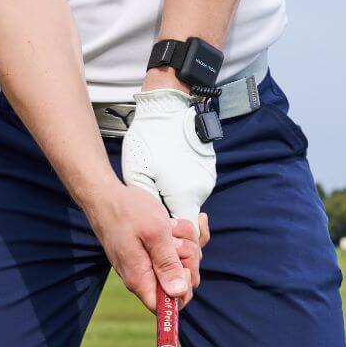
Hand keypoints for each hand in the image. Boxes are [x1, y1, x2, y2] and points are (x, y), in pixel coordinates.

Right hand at [85, 184, 195, 311]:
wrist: (107, 195)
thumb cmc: (128, 211)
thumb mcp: (154, 233)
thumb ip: (167, 264)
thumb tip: (178, 294)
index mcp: (140, 279)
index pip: (167, 307)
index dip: (183, 292)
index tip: (183, 266)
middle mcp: (145, 275)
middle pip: (181, 283)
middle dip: (189, 259)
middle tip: (175, 237)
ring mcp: (150, 263)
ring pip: (183, 263)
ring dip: (187, 242)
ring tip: (172, 224)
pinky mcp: (154, 251)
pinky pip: (180, 251)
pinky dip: (188, 235)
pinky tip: (192, 220)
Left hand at [121, 89, 216, 235]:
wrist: (168, 106)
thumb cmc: (150, 139)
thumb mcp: (139, 176)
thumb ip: (149, 207)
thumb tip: (155, 228)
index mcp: (186, 197)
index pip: (188, 234)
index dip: (175, 240)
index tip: (161, 234)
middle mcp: (202, 190)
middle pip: (189, 218)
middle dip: (172, 219)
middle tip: (152, 207)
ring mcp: (206, 177)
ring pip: (189, 200)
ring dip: (174, 199)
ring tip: (157, 183)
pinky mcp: (206, 167)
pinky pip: (192, 185)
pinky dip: (180, 185)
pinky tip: (166, 173)